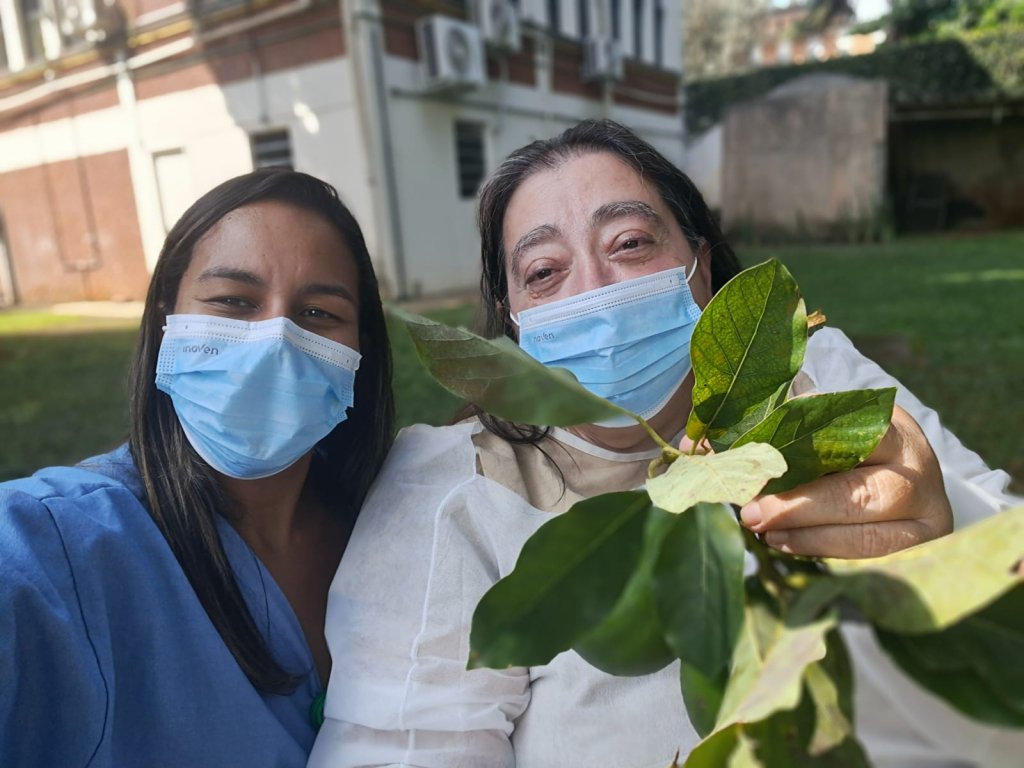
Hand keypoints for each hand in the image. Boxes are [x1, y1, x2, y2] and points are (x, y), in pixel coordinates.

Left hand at [737, 405, 953, 558]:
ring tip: (762, 530)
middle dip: (797, 504)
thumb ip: (768, 431)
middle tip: (750, 511)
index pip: (843, 431)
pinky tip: (784, 542)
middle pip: (855, 489)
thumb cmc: (848, 447)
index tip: (751, 452)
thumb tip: (692, 444)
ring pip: (863, 528)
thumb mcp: (819, 427)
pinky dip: (820, 548)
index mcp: (890, 424)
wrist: (905, 477)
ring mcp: (925, 508)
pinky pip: (866, 553)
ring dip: (805, 532)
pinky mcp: (919, 544)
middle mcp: (915, 464)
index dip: (794, 443)